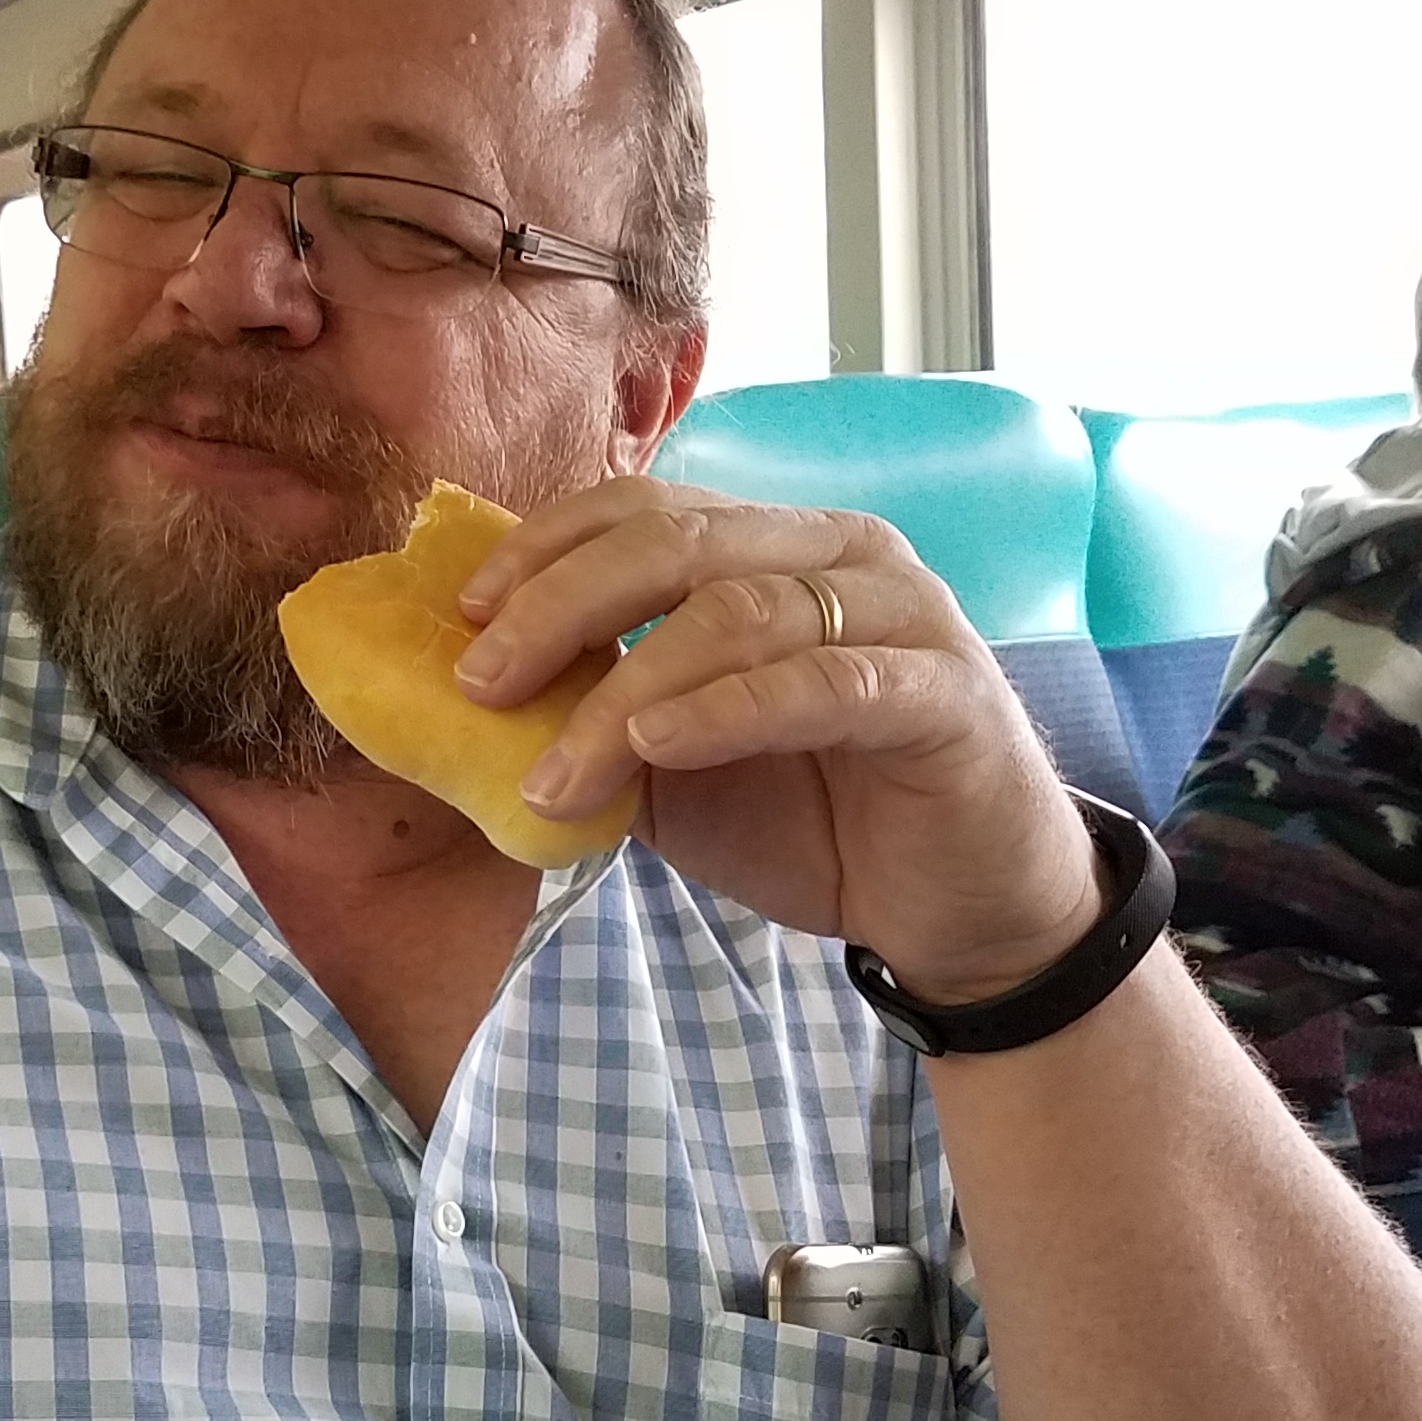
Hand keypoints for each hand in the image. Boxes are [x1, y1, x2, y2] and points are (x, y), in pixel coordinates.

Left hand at [451, 477, 1102, 998]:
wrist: (959, 913)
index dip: (546, 547)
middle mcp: (843, 555)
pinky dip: (728, 710)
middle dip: (563, 605)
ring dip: (629, 690)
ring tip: (554, 770)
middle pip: (680, 540)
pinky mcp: (947, 694)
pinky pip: (824, 681)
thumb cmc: (819, 824)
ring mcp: (905, 615)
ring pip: (741, 612)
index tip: (462, 614)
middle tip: (482, 682)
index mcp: (777, 547)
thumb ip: (600, 719)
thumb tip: (474, 708)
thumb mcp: (678, 772)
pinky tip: (659, 747)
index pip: (646, 508)